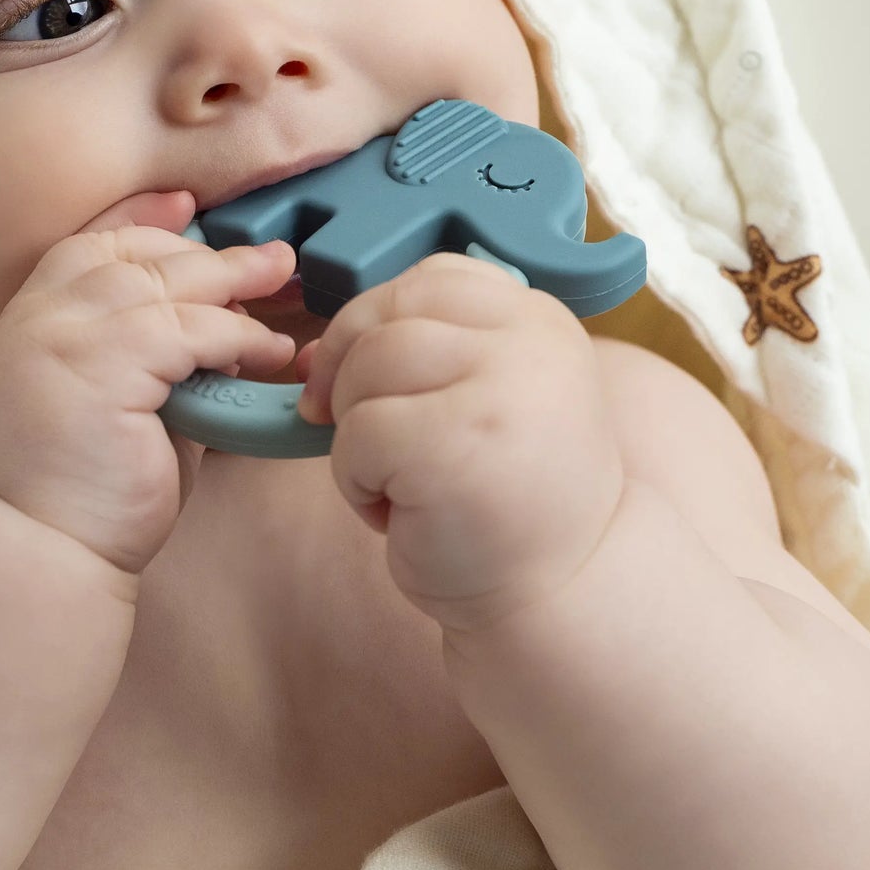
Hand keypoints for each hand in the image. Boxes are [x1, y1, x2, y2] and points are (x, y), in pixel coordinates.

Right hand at [0, 192, 299, 578]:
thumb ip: (155, 365)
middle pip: (133, 256)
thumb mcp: (118, 410)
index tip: (191, 214)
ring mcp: (62, 336)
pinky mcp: (100, 365)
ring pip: (164, 283)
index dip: (145, 223)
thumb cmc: (82, 499)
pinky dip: (238, 336)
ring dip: (233, 288)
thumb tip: (223, 339)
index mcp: (28, 323)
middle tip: (273, 260)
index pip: (89, 245)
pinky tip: (268, 351)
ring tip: (282, 295)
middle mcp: (37, 318)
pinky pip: (188, 330)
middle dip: (210, 255)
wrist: (41, 556)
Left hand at [293, 252, 624, 632]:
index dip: (375, 320)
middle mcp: (528, 342)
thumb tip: (308, 356)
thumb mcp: (485, 399)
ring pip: (366, 367)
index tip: (362, 376)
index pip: (430, 278)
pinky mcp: (455, 445)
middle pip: (387, 316)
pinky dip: (355, 479)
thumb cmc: (505, 499)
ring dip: (354, 432)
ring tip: (396, 482)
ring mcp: (497, 390)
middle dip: (349, 374)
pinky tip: (399, 513)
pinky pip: (358, 433)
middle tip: (364, 438)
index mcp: (538, 320)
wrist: (561, 592)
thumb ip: (422, 354)